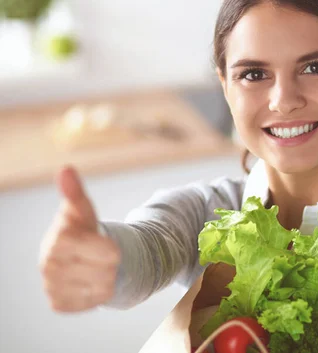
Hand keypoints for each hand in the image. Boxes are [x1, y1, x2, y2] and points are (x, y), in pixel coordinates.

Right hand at [39, 166, 120, 311]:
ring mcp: (51, 286)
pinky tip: (87, 281)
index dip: (112, 248)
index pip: (108, 252)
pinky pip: (94, 303)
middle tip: (98, 255)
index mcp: (59, 240)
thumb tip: (66, 169)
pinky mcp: (58, 304)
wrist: (73, 255)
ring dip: (106, 278)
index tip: (105, 243)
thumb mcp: (83, 209)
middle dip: (110, 263)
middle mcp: (49, 265)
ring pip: (103, 289)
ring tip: (94, 266)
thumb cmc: (82, 227)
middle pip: (108, 271)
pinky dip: (97, 294)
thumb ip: (75, 192)